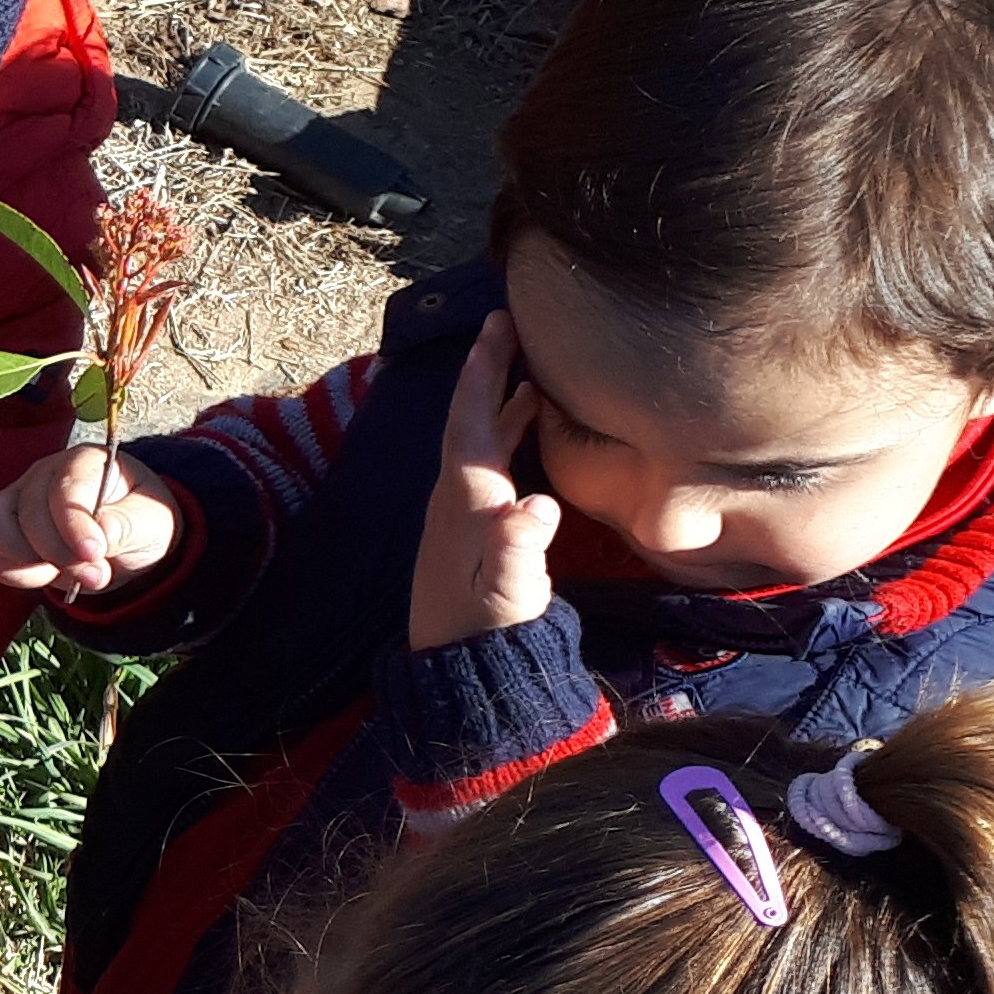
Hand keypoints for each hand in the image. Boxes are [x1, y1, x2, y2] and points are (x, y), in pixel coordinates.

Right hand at [0, 444, 183, 600]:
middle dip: (59, 553)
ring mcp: (17, 501)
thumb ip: (128, 524)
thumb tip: (101, 531)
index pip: (63, 488)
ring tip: (70, 576)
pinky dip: (21, 574)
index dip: (74, 525)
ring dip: (30, 562)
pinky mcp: (5, 532)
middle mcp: (42, 475)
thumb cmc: (141, 521)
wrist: (131, 541)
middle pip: (28, 511)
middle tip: (94, 574)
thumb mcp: (154, 522)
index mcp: (83, 462)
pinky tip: (52, 576)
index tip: (94, 553)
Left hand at [412, 312, 557, 650]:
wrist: (462, 671)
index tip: (498, 322)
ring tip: (534, 365)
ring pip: (484, 440)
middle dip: (493, 370)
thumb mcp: (509, 592)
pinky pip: (494, 462)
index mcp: (466, 497)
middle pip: (474, 417)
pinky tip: (533, 426)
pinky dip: (512, 434)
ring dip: (506, 400)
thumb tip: (534, 506)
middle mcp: (460, 495)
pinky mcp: (478, 528)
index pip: (472, 418)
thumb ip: (519, 549)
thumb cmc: (488, 630)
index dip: (486, 369)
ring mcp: (467, 511)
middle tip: (515, 324)